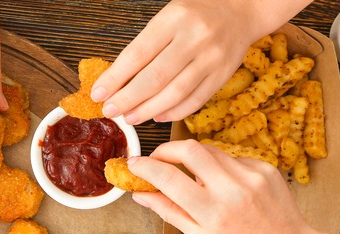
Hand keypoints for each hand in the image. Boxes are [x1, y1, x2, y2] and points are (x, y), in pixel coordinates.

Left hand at [90, 0, 281, 123]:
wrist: (241, 10)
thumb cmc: (195, 15)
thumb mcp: (167, 18)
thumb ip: (145, 47)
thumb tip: (116, 81)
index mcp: (174, 19)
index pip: (137, 54)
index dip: (115, 78)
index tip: (98, 94)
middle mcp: (195, 38)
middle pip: (155, 78)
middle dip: (127, 99)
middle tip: (110, 111)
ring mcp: (212, 58)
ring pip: (175, 93)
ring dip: (147, 110)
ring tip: (129, 117)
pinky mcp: (223, 75)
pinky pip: (195, 101)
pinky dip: (173, 113)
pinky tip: (156, 116)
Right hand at [127, 140, 317, 233]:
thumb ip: (168, 211)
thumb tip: (139, 195)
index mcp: (212, 212)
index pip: (168, 177)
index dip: (144, 166)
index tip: (132, 164)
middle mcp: (233, 189)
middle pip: (189, 148)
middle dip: (166, 150)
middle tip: (157, 160)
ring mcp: (252, 175)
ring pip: (210, 150)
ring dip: (193, 158)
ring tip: (191, 177)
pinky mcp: (266, 168)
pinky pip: (232, 157)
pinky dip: (220, 167)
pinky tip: (224, 186)